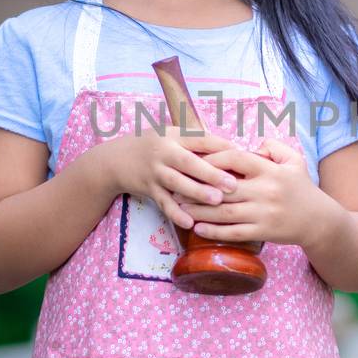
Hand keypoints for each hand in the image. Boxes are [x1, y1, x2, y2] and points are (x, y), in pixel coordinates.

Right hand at [96, 128, 239, 232]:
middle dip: (211, 174)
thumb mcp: (172, 135)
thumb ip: (198, 141)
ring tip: (216, 201)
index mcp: (174, 136)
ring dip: (197, 192)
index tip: (241, 154)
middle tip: (232, 184)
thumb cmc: (154, 146)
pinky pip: (163, 203)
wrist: (116, 159)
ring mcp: (155, 172)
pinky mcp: (149, 189)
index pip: (200, 138)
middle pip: (189, 163)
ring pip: (177, 183)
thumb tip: (233, 148)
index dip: (220, 146)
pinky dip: (176, 213)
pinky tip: (190, 222)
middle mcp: (164, 152)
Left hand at [171, 136, 315, 246]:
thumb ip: (274, 147)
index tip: (196, 160)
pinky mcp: (263, 232)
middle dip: (198, 187)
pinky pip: (234, 232)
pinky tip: (198, 229)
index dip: (214, 158)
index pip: (236, 158)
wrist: (318, 221)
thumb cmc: (302, 188)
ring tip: (180, 207)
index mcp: (270, 170)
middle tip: (176, 185)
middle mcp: (265, 191)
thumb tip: (252, 144)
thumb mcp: (294, 160)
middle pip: (224, 188)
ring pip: (225, 212)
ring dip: (200, 211)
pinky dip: (214, 232)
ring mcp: (263, 213)